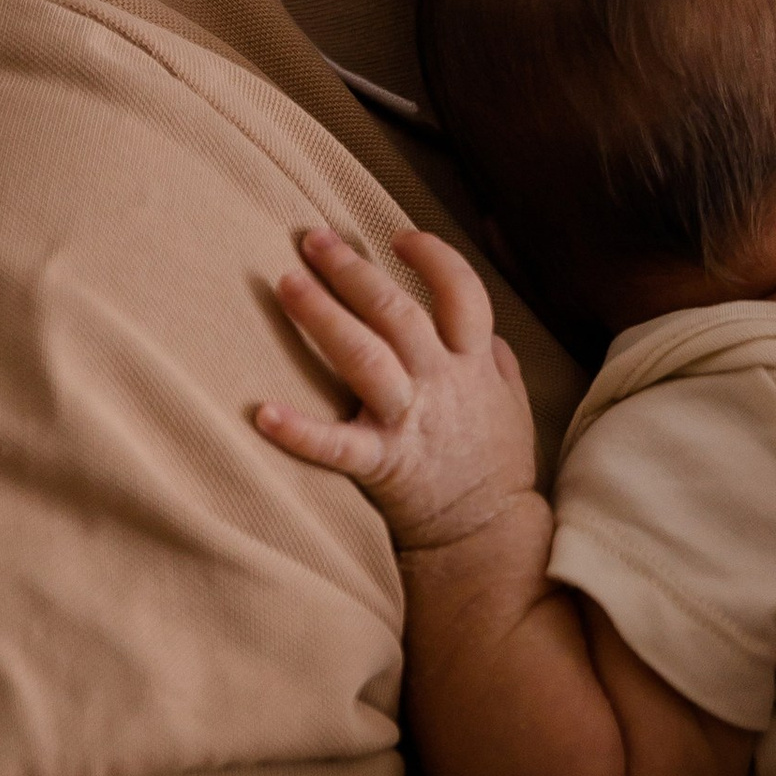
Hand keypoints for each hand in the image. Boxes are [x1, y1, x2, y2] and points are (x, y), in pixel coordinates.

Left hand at [258, 225, 538, 550]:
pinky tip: (263, 414)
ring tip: (287, 283)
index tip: (400, 237)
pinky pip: (337, 445)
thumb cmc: (496, 469)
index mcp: (474, 363)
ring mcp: (411, 421)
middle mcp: (441, 382)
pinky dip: (300, 431)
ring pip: (365, 355)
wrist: (488, 538)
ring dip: (323, 317)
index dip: (434, 257)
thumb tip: (487, 333)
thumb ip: (498, 364)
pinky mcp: (383, 464)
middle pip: (397, 310)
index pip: (462, 291)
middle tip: (312, 239)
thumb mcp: (512, 406)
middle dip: (353, 269)